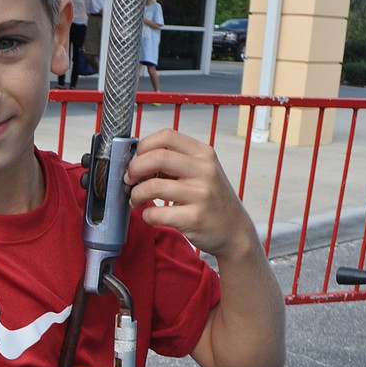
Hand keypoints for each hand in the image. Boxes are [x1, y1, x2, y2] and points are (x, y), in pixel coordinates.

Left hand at [125, 128, 253, 259]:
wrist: (235, 230)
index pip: (166, 136)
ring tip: (136, 199)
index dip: (143, 146)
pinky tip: (150, 215)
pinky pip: (156, 213)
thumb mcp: (202, 172)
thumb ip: (176, 162)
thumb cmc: (212, 199)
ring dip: (136, 194)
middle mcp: (205, 170)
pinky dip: (146, 215)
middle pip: (157, 157)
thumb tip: (138, 159)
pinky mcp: (194, 218)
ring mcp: (201, 194)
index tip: (136, 160)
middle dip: (134, 168)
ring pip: (153, 186)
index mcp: (204, 154)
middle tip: (130, 180)